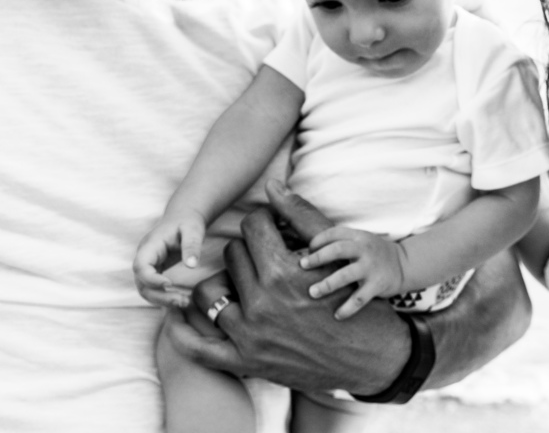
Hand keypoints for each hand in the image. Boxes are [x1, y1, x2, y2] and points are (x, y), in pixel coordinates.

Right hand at [132, 210, 207, 307]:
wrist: (183, 217)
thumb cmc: (187, 221)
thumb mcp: (193, 229)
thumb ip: (192, 245)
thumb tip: (192, 266)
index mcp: (150, 245)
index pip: (140, 266)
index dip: (151, 279)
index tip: (170, 284)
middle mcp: (144, 257)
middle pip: (141, 283)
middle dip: (159, 296)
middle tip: (182, 301)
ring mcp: (148, 265)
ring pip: (146, 289)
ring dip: (162, 300)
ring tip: (184, 303)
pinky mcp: (154, 271)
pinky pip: (153, 288)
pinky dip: (164, 296)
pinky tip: (181, 299)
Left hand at [166, 180, 408, 394]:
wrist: (372, 355)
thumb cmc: (355, 297)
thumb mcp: (335, 254)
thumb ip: (300, 216)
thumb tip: (271, 185)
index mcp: (284, 272)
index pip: (252, 228)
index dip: (263, 223)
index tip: (271, 230)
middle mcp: (263, 304)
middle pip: (232, 256)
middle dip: (248, 250)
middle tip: (262, 257)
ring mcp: (251, 336)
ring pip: (208, 293)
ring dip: (221, 281)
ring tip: (235, 280)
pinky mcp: (246, 363)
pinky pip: (198, 348)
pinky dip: (181, 332)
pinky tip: (176, 317)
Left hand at [301, 227, 408, 318]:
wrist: (405, 264)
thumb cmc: (375, 253)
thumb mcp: (362, 241)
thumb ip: (342, 243)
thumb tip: (310, 253)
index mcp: (359, 237)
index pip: (334, 233)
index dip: (318, 240)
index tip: (307, 250)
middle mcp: (364, 249)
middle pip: (337, 250)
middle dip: (318, 258)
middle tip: (302, 265)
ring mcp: (371, 267)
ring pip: (345, 276)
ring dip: (327, 284)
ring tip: (313, 292)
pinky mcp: (377, 285)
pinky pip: (359, 298)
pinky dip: (347, 308)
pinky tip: (337, 315)